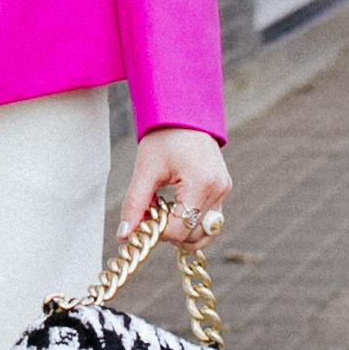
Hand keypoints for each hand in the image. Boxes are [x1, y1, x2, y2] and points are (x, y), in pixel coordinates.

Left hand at [121, 125, 230, 246]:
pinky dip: (191, 222)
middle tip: (151, 216)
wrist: (185, 112)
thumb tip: (124, 235)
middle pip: (195, 236)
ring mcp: (224, 190)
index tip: (143, 220)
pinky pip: (209, 219)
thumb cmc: (164, 136)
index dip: (158, 233)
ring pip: (205, 232)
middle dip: (170, 234)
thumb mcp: (146, 169)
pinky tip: (174, 208)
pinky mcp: (223, 189)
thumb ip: (135, 204)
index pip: (180, 230)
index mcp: (201, 184)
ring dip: (183, 232)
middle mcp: (218, 190)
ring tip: (164, 213)